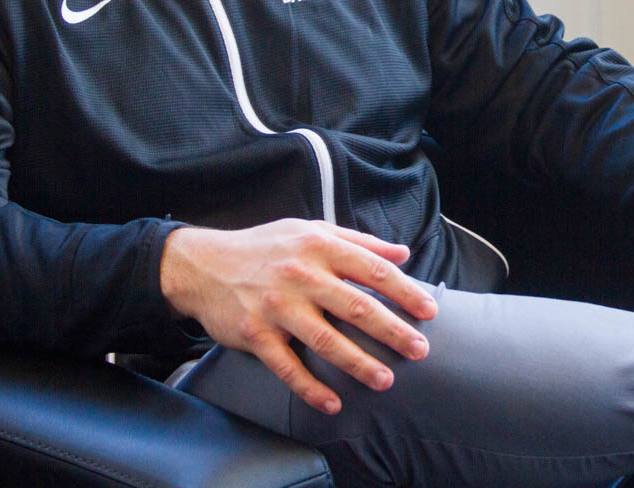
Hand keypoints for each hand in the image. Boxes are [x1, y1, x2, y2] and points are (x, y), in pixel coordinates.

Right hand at [159, 219, 438, 414]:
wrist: (203, 265)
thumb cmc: (266, 247)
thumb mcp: (311, 231)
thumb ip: (359, 242)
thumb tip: (402, 253)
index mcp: (319, 247)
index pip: (372, 270)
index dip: (404, 291)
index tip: (429, 310)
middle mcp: (300, 275)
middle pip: (356, 306)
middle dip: (392, 330)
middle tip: (419, 349)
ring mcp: (276, 306)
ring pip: (326, 340)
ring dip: (359, 363)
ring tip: (385, 380)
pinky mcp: (255, 334)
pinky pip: (287, 366)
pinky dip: (310, 387)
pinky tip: (332, 402)